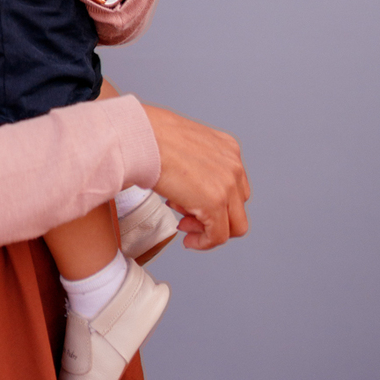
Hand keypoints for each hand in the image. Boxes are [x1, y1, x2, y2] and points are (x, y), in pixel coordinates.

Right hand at [140, 104, 250, 250]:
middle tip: (186, 218)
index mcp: (228, 149)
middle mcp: (234, 166)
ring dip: (208, 231)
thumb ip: (198, 164)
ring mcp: (228, 185)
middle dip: (212, 218)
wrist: (142, 137)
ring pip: (234, 225)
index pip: (235, 187)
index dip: (215, 202)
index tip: (192, 206)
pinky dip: (204, 243)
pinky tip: (188, 240)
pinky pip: (218, 236)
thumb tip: (192, 187)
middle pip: (237, 207)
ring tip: (183, 225)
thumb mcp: (186, 146)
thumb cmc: (152, 137)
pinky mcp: (215, 203)